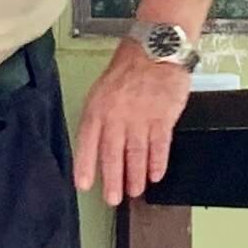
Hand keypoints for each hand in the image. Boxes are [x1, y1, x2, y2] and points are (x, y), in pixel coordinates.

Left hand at [74, 37, 194, 206]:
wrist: (157, 48)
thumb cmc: (129, 67)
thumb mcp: (103, 89)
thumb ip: (100, 116)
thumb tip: (97, 146)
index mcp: (98, 107)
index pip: (87, 141)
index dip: (85, 165)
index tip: (83, 185)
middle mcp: (117, 115)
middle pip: (113, 154)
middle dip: (113, 180)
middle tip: (113, 198)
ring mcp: (141, 117)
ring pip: (136, 154)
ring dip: (136, 176)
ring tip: (135, 190)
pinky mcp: (163, 117)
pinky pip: (159, 145)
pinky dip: (158, 162)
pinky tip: (156, 175)